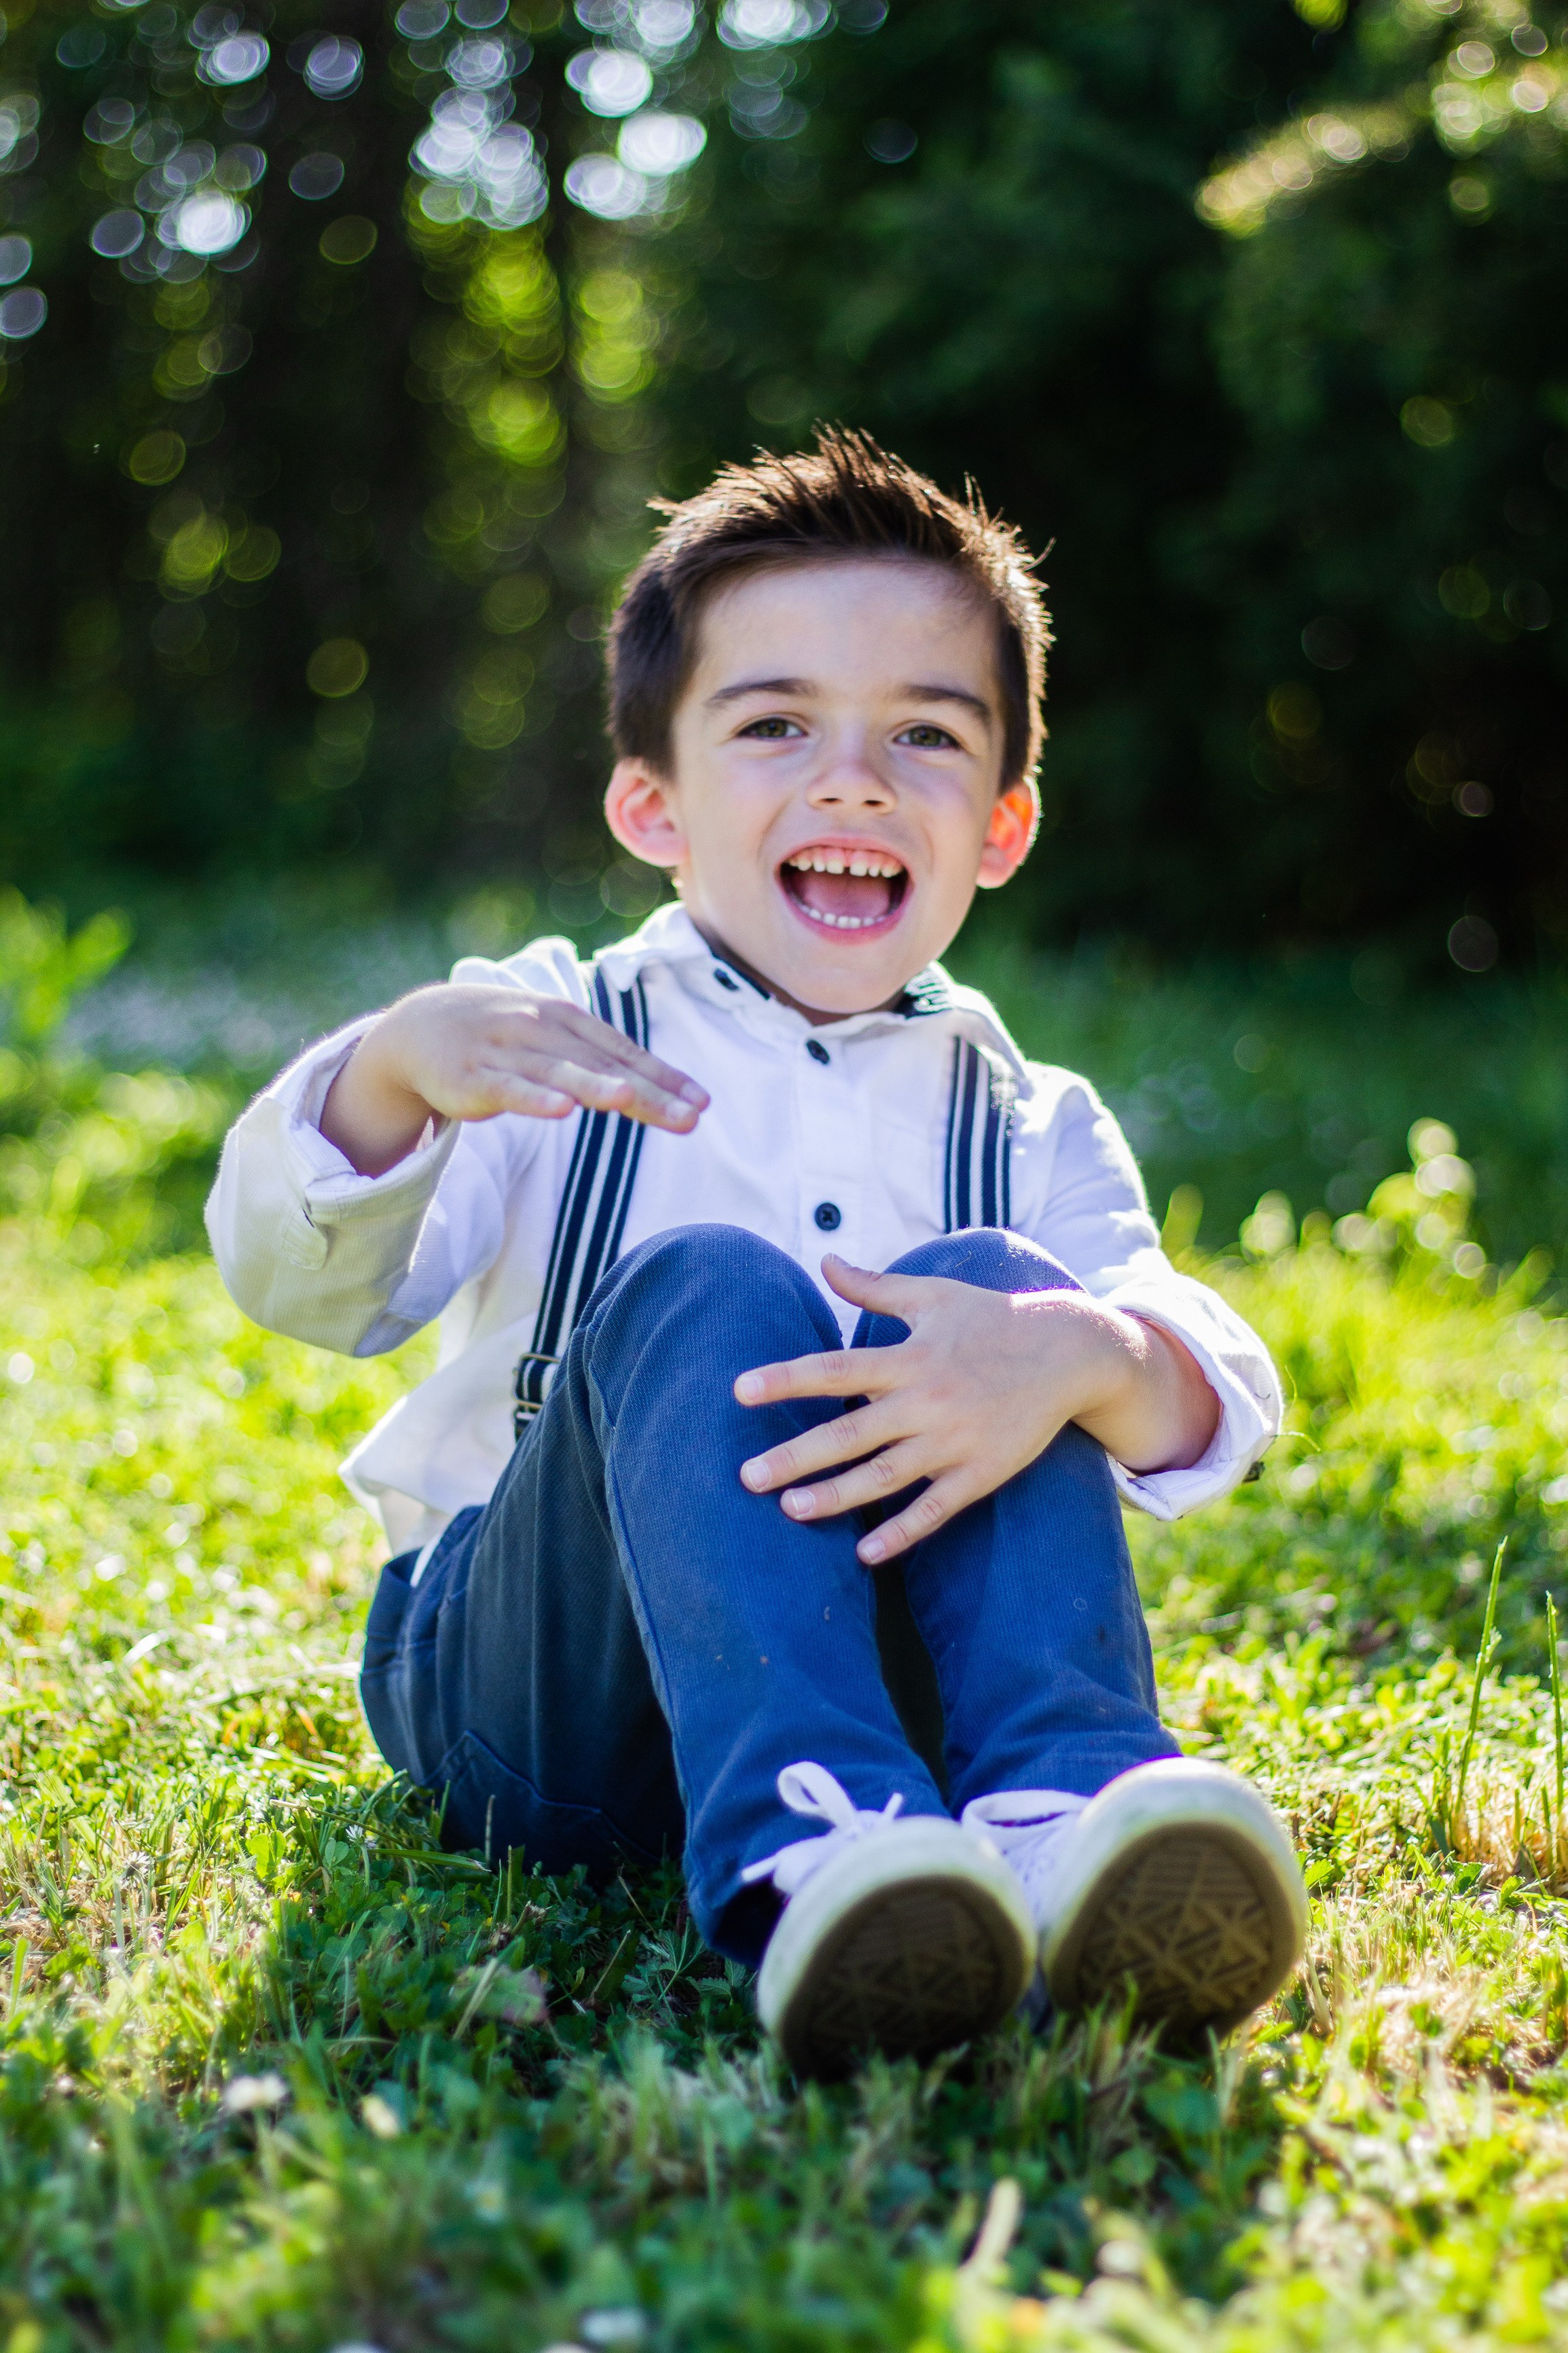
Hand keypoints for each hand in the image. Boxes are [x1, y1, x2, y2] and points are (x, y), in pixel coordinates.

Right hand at [320, 982, 708, 1175]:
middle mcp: (543, 1030)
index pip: (625, 1052)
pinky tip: (562, 1110)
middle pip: (604, 1066)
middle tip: (692, 1116)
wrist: (421, 1027)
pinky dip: (536, 1098)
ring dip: (597, 1086)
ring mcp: (508, 1051)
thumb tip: (649, 1086)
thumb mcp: (550, 1040)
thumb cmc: (501, 1037)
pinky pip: (511, 1089)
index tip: (702, 1103)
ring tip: (632, 1099)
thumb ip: (593, 1060)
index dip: (664, 1077)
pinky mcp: (475, 1077)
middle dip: (650, 1091)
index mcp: (567, 1020)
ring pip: (562, 1073)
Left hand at [733, 1255, 1218, 1564]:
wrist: (1070, 1352)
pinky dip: (902, 1533)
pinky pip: (935, 1510)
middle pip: (851, 1433)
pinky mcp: (982, 1472)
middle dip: (797, 1456)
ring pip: (886, 1476)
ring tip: (790, 1510)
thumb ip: (874, 1286)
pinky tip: (865, 1554)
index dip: (787, 1379)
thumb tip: (825, 1260)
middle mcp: (928, 1401)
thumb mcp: (933, 1295)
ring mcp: (955, 1441)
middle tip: (746, 1477)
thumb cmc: (991, 1319)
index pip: (836, 1369)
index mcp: (911, 1357)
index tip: (741, 1391)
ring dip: (836, 1496)